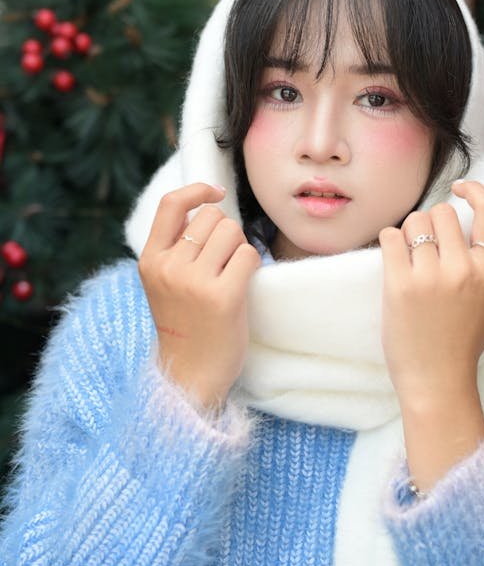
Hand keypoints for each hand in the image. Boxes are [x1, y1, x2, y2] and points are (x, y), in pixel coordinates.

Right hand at [138, 183, 260, 410]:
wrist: (189, 375)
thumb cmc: (186, 325)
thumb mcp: (165, 283)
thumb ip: (176, 248)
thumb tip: (210, 206)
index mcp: (150, 261)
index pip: (171, 205)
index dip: (197, 191)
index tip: (217, 192)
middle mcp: (169, 268)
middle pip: (212, 217)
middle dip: (225, 232)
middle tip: (223, 263)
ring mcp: (195, 282)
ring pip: (232, 232)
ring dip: (239, 249)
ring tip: (230, 277)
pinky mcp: (223, 296)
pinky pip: (249, 255)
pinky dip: (251, 266)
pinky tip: (241, 288)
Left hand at [378, 181, 483, 414]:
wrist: (438, 382)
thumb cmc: (466, 345)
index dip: (474, 190)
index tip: (458, 189)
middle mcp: (463, 269)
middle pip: (442, 212)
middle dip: (431, 222)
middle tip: (426, 244)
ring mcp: (430, 277)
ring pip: (415, 222)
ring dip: (409, 232)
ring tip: (409, 255)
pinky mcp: (400, 286)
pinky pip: (390, 237)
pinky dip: (390, 241)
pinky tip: (393, 258)